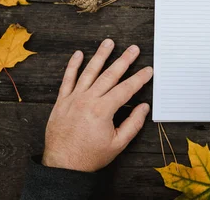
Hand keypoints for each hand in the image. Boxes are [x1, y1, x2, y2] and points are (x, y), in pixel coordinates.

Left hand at [42, 39, 151, 171]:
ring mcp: (73, 99)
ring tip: (109, 43)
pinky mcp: (62, 102)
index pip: (126, 89)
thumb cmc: (89, 156)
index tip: (148, 70)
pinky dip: (72, 66)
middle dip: (124, 60)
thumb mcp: (117, 144)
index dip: (139, 78)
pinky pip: (67, 79)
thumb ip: (133, 124)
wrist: (62, 165)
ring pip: (89, 72)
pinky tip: (78, 55)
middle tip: (133, 49)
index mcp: (102, 110)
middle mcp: (87, 100)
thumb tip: (144, 108)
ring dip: (100, 56)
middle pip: (109, 75)